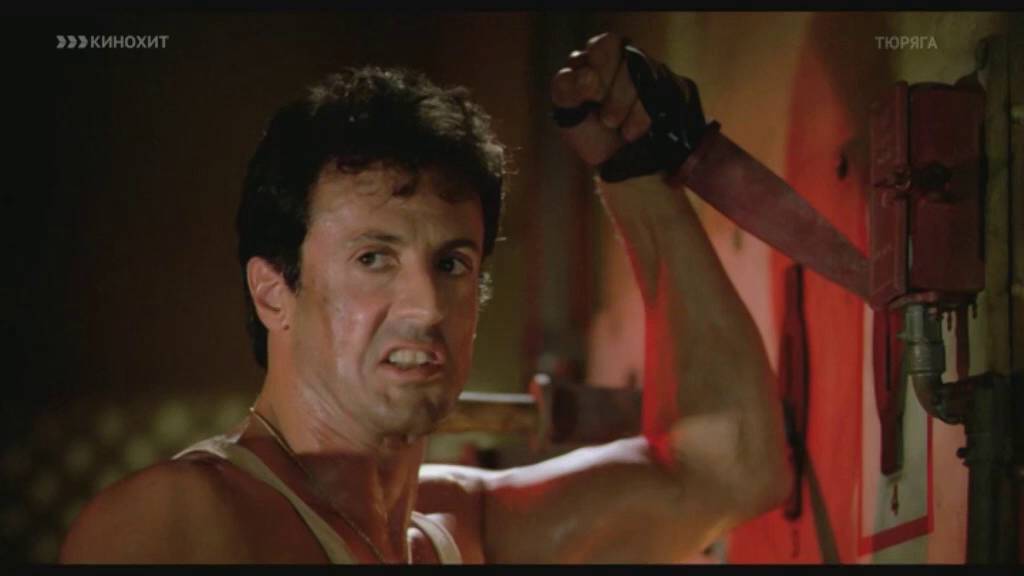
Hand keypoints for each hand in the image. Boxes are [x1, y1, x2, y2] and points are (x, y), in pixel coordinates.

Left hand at [551, 33, 707, 182]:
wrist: (617, 162)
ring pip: (648, 77)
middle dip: (617, 93)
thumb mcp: (567, 111)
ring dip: (628, 106)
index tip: (593, 97)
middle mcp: (629, 58)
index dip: (601, 69)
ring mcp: (653, 73)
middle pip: (633, 60)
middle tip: (607, 119)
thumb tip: (588, 76)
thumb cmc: (589, 130)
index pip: (606, 45)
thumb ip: (566, 88)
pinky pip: (665, 96)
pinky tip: (631, 133)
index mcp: (599, 56)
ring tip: (616, 127)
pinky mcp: (673, 91)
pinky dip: (643, 118)